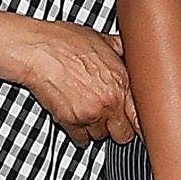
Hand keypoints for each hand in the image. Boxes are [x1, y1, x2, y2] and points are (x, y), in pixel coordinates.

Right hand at [0, 10, 137, 144]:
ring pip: (101, 137)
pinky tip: (76, 117)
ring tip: (89, 111)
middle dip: (119, 128)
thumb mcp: (102, 40)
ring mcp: (90, 114)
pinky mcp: (71, 122)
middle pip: (124, 135)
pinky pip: (81, 140)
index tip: (139, 125)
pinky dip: (79, 133)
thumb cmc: (65, 42)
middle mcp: (110, 101)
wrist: (37, 50)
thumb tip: (132, 52)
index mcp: (122, 81)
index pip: (143, 117)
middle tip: (111, 117)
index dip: (141, 122)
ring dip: (97, 128)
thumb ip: (121, 51)